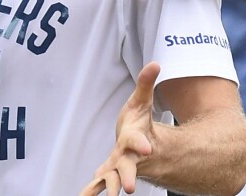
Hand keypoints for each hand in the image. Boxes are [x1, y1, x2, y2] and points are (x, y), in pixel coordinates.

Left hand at [80, 62, 159, 195]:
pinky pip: (99, 183)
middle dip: (128, 176)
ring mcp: (119, 167)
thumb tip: (155, 63)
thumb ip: (146, 84)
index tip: (145, 148)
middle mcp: (129, 156)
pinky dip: (91, 190)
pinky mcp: (109, 172)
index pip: (137, 140)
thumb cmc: (139, 123)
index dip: (141, 144)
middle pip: (129, 167)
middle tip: (128, 188)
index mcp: (135, 139)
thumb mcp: (141, 101)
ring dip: (110, 188)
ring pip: (115, 179)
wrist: (142, 146)